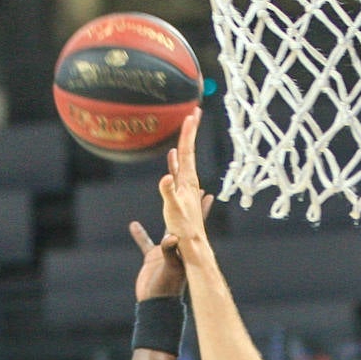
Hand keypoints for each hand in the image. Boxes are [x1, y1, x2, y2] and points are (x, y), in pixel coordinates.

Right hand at [129, 183, 212, 301]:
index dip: (200, 207)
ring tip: (165, 200)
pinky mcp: (152, 258)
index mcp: (185, 247)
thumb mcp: (170, 267)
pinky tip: (133, 225)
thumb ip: (170, 252)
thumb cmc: (167, 288)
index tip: (207, 193)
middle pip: (182, 220)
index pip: (194, 222)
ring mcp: (165, 251)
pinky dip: (140, 234)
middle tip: (191, 188)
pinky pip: (145, 242)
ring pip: (165, 228)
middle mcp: (177, 246)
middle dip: (185, 204)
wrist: (156, 305)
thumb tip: (171, 238)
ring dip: (164, 215)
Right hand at [158, 108, 208, 251]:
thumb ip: (168, 192)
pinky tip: (173, 160)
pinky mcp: (182, 195)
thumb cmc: (183, 229)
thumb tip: (166, 176)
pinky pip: (178, 173)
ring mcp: (187, 188)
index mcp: (188, 181)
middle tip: (194, 113)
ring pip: (184, 161)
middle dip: (190, 132)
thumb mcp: (173, 209)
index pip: (188, 152)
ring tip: (185, 131)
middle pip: (189, 152)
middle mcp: (190, 182)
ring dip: (184, 145)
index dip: (188, 133)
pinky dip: (175, 162)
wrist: (193, 246)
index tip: (192, 114)